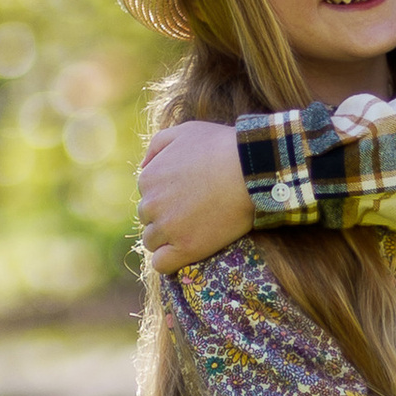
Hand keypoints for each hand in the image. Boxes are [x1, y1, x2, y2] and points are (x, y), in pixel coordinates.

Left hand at [139, 120, 255, 272]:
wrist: (252, 170)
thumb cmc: (222, 147)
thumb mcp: (185, 131)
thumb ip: (157, 145)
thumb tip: (143, 166)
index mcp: (147, 179)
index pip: (148, 197)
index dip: (167, 198)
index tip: (189, 197)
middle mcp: (150, 205)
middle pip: (149, 220)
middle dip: (167, 218)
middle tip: (195, 213)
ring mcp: (167, 229)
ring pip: (153, 242)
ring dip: (169, 239)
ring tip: (196, 230)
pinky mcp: (186, 248)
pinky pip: (162, 264)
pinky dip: (169, 261)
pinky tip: (186, 251)